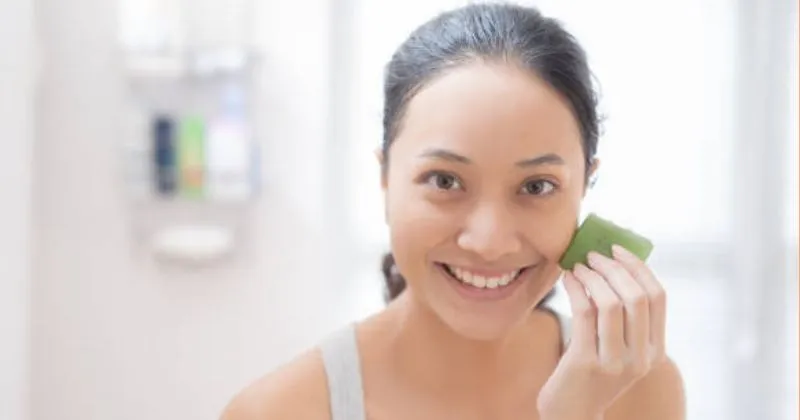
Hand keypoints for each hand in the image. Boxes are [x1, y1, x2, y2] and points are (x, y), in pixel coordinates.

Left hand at [537, 245, 667, 419]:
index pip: (658, 297)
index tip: (618, 249)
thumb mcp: (618, 348)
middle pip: (636, 297)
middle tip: (593, 254)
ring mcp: (615, 362)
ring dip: (593, 276)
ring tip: (579, 265)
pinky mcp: (587, 362)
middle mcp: (641, 358)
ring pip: (610, 303)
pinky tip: (567, 279)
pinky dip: (576, 288)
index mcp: (655, 350)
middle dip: (614, 267)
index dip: (639, 267)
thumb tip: (614, 264)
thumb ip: (624, 318)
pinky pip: (584, 313)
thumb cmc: (591, 372)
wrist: (572, 412)